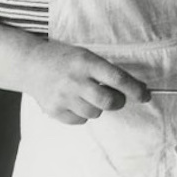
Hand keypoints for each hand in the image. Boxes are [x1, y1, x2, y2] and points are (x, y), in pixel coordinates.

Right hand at [23, 41, 150, 124]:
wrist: (30, 64)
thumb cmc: (64, 59)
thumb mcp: (85, 56)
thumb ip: (106, 72)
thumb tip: (136, 89)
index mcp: (85, 62)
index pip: (117, 78)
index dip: (135, 89)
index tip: (145, 96)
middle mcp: (74, 79)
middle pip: (108, 101)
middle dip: (118, 102)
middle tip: (116, 97)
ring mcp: (63, 97)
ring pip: (94, 113)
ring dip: (97, 107)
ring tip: (86, 94)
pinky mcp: (54, 110)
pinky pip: (80, 121)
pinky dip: (81, 113)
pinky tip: (73, 100)